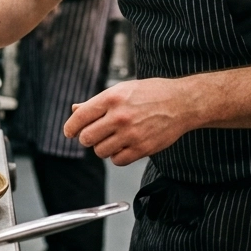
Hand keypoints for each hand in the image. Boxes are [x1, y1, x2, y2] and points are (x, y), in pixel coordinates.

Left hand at [64, 78, 196, 165]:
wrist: (181, 103)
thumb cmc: (151, 93)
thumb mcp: (122, 90)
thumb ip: (97, 102)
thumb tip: (75, 110)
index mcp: (112, 98)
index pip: (80, 117)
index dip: (70, 128)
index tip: (69, 132)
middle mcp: (120, 116)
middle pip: (87, 138)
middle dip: (87, 138)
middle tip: (93, 135)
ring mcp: (131, 134)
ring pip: (100, 151)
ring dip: (102, 148)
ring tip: (112, 139)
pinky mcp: (142, 148)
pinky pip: (117, 161)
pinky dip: (117, 156)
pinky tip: (123, 146)